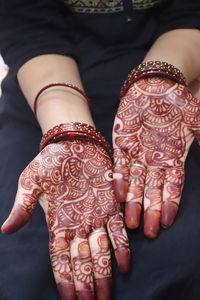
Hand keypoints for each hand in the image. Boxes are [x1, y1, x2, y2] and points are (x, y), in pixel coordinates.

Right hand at [1, 138, 130, 299]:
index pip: (60, 258)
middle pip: (82, 260)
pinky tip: (125, 264)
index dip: (65, 279)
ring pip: (100, 250)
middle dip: (87, 283)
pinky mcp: (111, 205)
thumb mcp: (30, 182)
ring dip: (104, 272)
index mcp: (57, 223)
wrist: (72, 143)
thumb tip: (6, 230)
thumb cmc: (49, 162)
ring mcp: (95, 216)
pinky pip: (118, 229)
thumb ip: (22, 207)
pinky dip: (122, 247)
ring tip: (106, 294)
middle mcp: (78, 225)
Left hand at [113, 77, 199, 237]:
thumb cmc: (176, 99)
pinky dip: (118, 180)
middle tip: (147, 232)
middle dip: (150, 210)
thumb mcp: (194, 116)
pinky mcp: (121, 144)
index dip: (169, 203)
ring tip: (130, 222)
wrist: (153, 84)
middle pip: (152, 191)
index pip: (172, 186)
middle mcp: (154, 160)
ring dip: (133, 202)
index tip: (166, 221)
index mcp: (172, 157)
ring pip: (135, 183)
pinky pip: (119, 165)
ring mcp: (137, 154)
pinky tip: (118, 195)